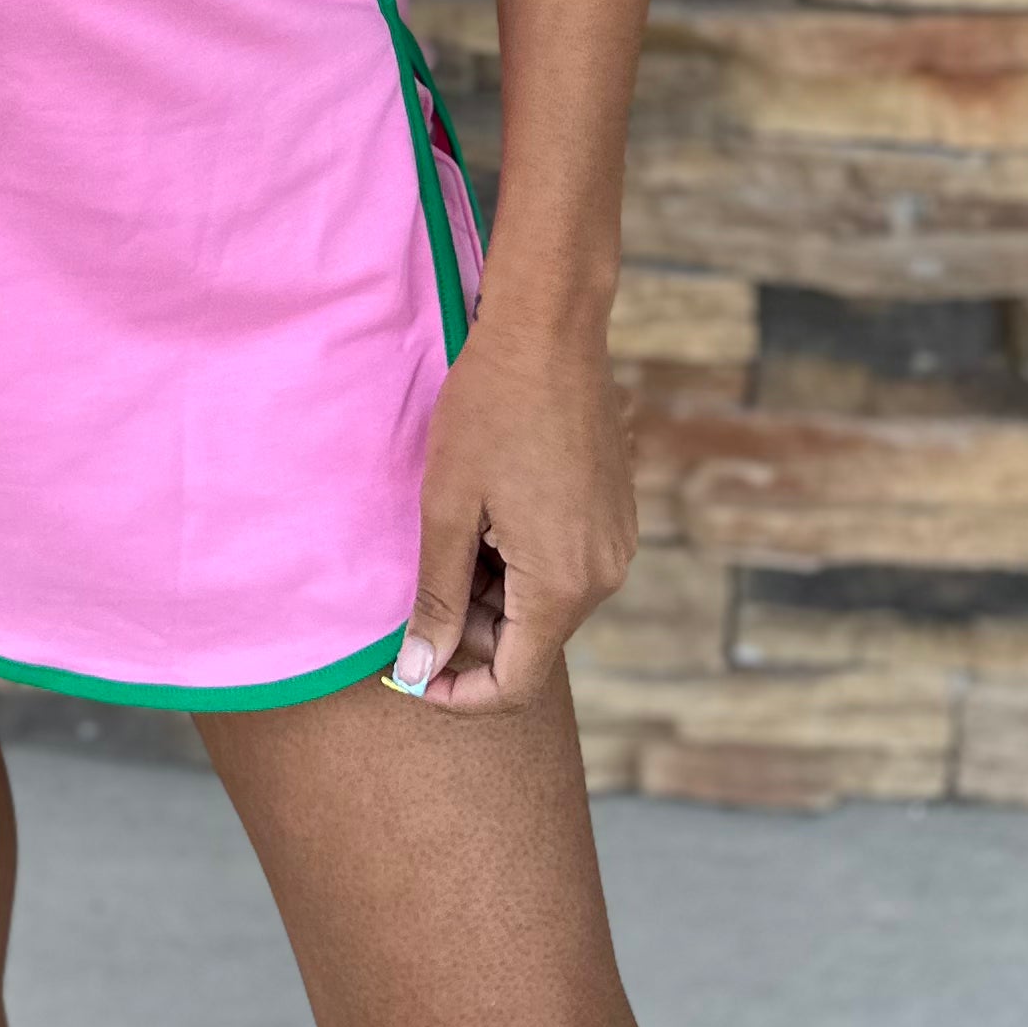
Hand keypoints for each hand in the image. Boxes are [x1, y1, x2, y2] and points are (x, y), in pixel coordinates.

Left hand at [384, 307, 636, 714]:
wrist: (550, 330)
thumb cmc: (490, 410)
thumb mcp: (448, 506)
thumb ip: (438, 598)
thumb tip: (420, 674)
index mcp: (562, 585)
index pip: (513, 684)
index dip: (457, 696)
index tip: (411, 679)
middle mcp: (604, 576)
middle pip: (531, 647)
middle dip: (471, 638)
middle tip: (420, 592)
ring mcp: (615, 545)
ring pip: (547, 608)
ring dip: (495, 598)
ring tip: (452, 538)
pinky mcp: (615, 517)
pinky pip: (565, 570)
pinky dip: (520, 567)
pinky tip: (487, 519)